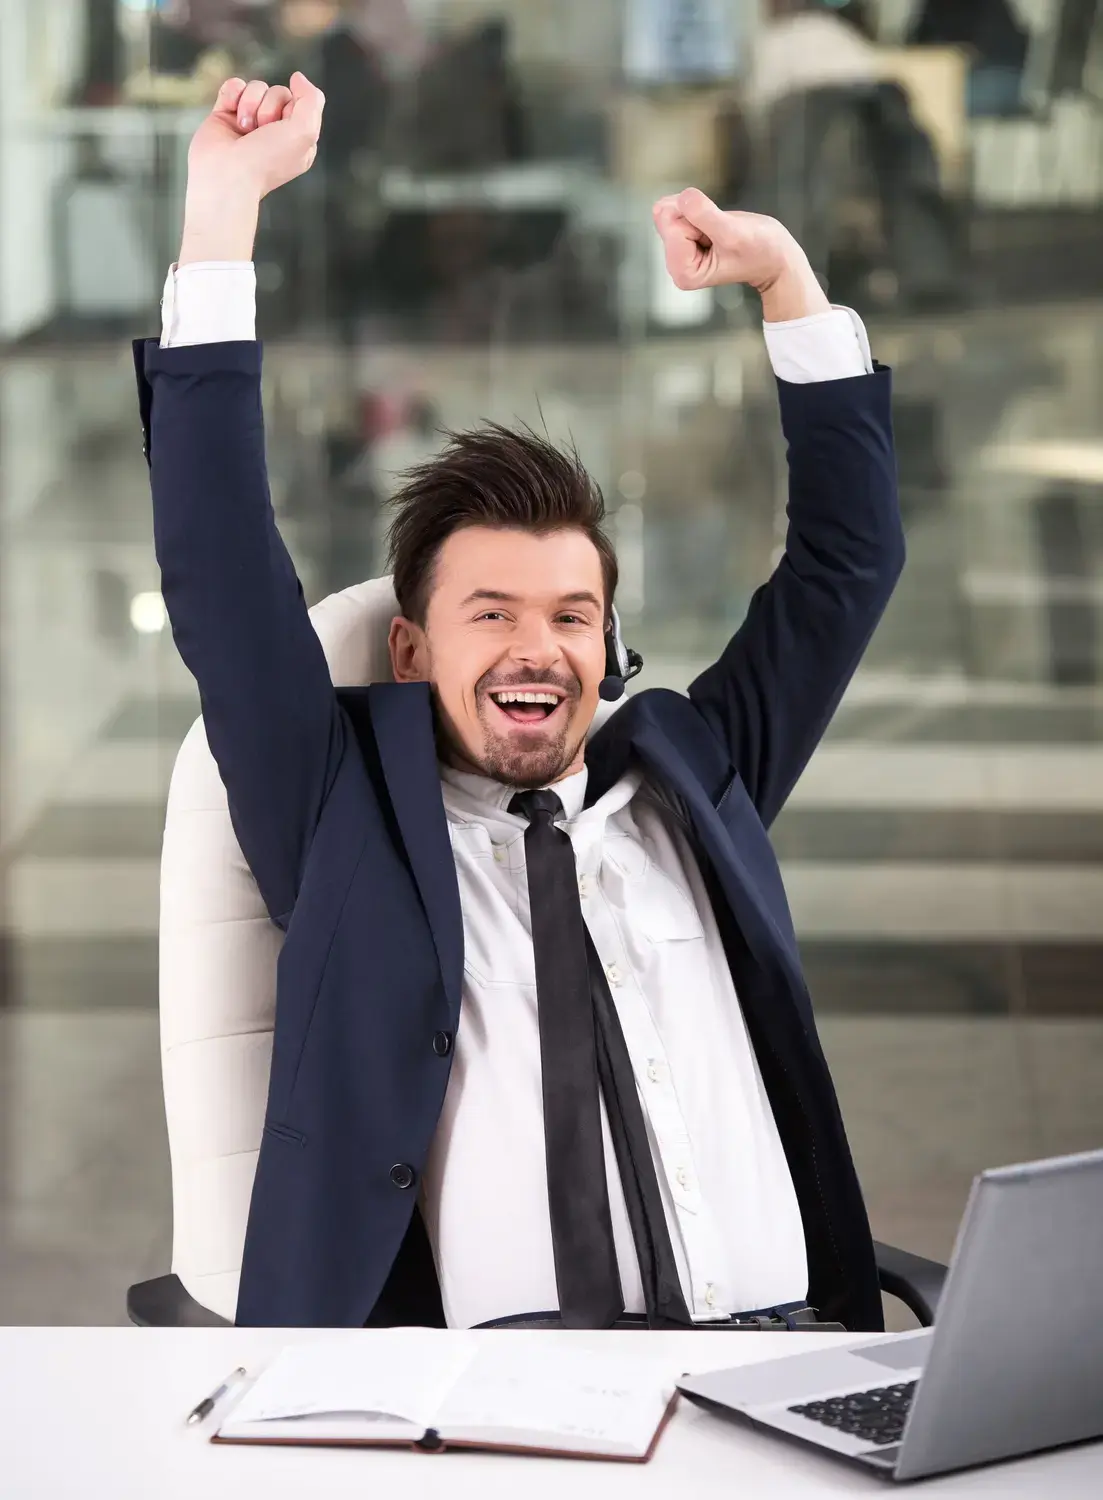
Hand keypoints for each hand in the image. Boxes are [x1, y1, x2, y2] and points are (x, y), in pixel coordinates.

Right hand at [179, 72, 324, 264]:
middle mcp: (274, 131)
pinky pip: (234, 85)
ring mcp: (249, 122)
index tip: (285, 129)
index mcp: (297, 139)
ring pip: (256, 87)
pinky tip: (229, 114)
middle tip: (261, 132)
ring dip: (250, 104)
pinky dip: (231, 96)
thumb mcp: (306, 132)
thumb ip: (312, 100)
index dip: (293, 109)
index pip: (302, 102)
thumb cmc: (268, 159)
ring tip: (244, 129)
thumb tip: (298, 77)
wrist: (226, 174)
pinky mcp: (225, 115)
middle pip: (279, 92)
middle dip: (270, 107)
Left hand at [652, 188, 829, 321]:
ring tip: (718, 229)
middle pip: (666, 216)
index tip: (719, 235)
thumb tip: (682, 197)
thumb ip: (704, 216)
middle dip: (695, 214)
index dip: (698, 220)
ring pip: (671, 208)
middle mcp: (674, 264)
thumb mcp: (733, 232)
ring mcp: (677, 250)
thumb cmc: (759, 250)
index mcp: (683, 272)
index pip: (671, 225)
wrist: (773, 255)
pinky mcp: (682, 237)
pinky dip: (697, 207)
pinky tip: (713, 224)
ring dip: (698, 210)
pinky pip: (676, 206)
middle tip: (719, 230)